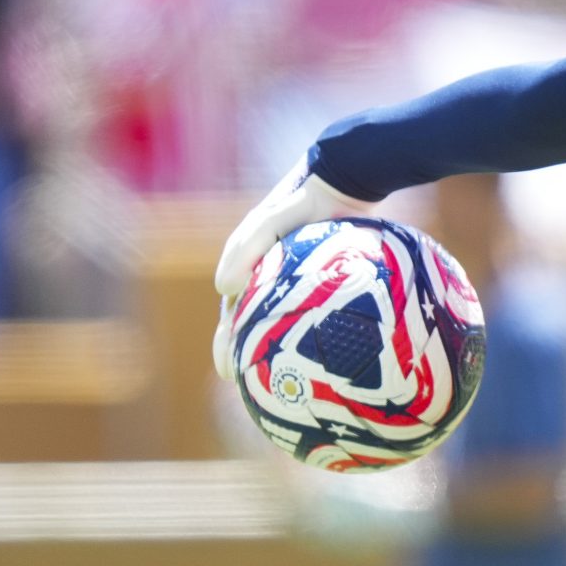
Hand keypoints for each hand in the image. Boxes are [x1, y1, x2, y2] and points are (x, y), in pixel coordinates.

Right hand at [212, 159, 375, 380]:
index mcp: (249, 269)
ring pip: (284, 321)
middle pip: (253, 324)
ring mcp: (297, 278)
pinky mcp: (325, 277)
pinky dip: (314, 332)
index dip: (226, 343)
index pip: (232, 315)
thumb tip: (222, 289)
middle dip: (247, 354)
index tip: (227, 371)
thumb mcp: (270, 221)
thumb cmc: (303, 200)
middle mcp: (269, 276)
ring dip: (278, 348)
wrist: (343, 179)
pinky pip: (318, 311)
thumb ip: (246, 250)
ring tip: (285, 380)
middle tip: (248, 387)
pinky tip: (331, 354)